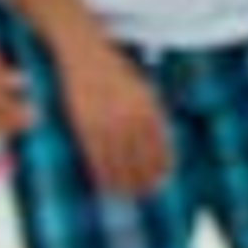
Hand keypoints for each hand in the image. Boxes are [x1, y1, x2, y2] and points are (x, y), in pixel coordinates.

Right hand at [59, 42, 170, 196]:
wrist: (84, 53)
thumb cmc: (114, 70)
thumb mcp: (141, 87)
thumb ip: (149, 112)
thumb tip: (159, 139)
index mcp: (148, 106)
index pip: (159, 144)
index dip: (162, 165)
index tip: (163, 179)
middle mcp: (129, 116)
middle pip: (140, 157)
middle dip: (144, 178)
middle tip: (146, 193)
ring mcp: (106, 121)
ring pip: (118, 161)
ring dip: (124, 181)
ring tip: (128, 193)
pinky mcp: (84, 124)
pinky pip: (96, 155)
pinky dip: (102, 172)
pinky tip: (105, 183)